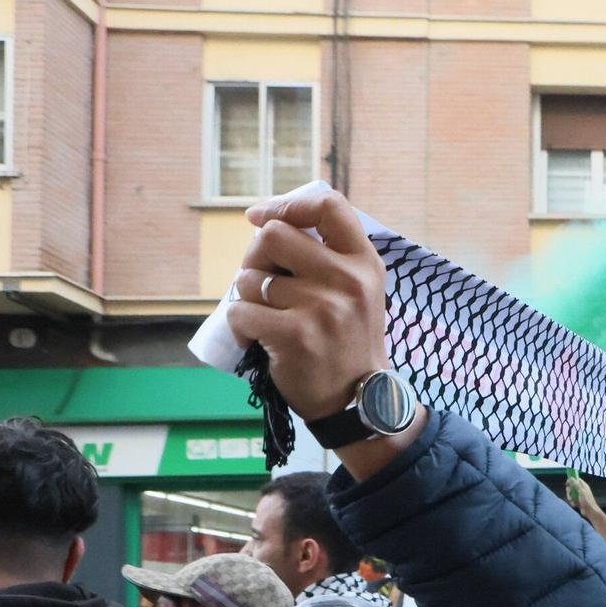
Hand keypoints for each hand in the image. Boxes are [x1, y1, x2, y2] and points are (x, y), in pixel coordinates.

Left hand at [224, 186, 390, 420]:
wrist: (358, 401)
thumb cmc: (347, 341)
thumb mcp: (358, 292)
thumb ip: (329, 256)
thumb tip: (265, 221)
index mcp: (365, 262)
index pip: (329, 206)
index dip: (287, 204)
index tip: (261, 217)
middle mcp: (348, 279)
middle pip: (273, 235)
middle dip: (257, 257)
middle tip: (266, 286)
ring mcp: (323, 307)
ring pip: (250, 277)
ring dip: (248, 297)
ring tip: (271, 320)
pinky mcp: (296, 335)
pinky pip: (240, 310)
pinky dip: (240, 326)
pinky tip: (258, 340)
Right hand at [565, 475, 597, 518]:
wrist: (590, 511)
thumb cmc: (587, 501)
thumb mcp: (581, 491)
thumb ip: (576, 484)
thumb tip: (571, 478)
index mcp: (583, 486)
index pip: (576, 479)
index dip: (571, 480)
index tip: (567, 483)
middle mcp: (581, 490)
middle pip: (571, 487)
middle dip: (569, 491)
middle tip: (570, 494)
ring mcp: (579, 495)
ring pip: (570, 494)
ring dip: (570, 498)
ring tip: (573, 501)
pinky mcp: (577, 501)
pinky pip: (572, 500)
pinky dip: (572, 502)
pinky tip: (575, 505)